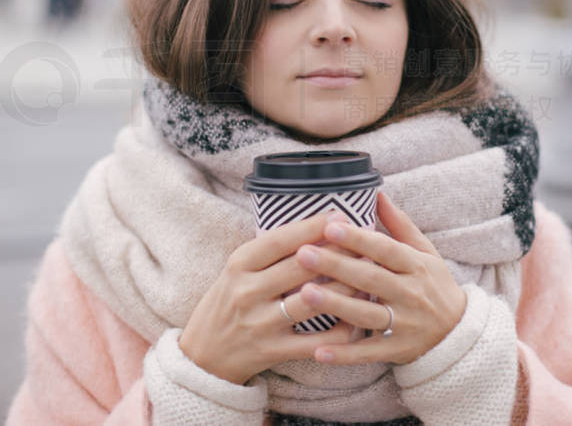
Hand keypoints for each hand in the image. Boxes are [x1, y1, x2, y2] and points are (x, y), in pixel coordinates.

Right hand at [178, 211, 357, 384]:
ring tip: (369, 276)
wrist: (202, 356)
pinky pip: (314, 341)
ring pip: (312, 301)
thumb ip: (269, 252)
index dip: (313, 226)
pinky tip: (357, 319)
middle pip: (300, 266)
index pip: (280, 240)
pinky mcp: (271, 351)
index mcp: (239, 264)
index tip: (341, 215)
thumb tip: (316, 226)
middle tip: (366, 242)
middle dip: (338, 252)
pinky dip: (339, 331)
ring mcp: (259, 323)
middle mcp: (247, 291)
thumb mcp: (237, 270)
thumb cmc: (228, 303)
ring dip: (345, 287)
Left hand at [294, 191, 466, 365]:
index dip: (358, 238)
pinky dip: (344, 354)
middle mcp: (410, 294)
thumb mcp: (425, 251)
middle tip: (302, 254)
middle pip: (370, 278)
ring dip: (335, 305)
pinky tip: (317, 350)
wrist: (459, 332)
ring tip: (305, 294)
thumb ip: (400, 224)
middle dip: (336, 266)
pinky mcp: (396, 350)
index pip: (384, 249)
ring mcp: (403, 324)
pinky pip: (367, 353)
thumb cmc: (434, 284)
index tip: (329, 226)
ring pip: (366, 314)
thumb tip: (377, 192)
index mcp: (415, 265)